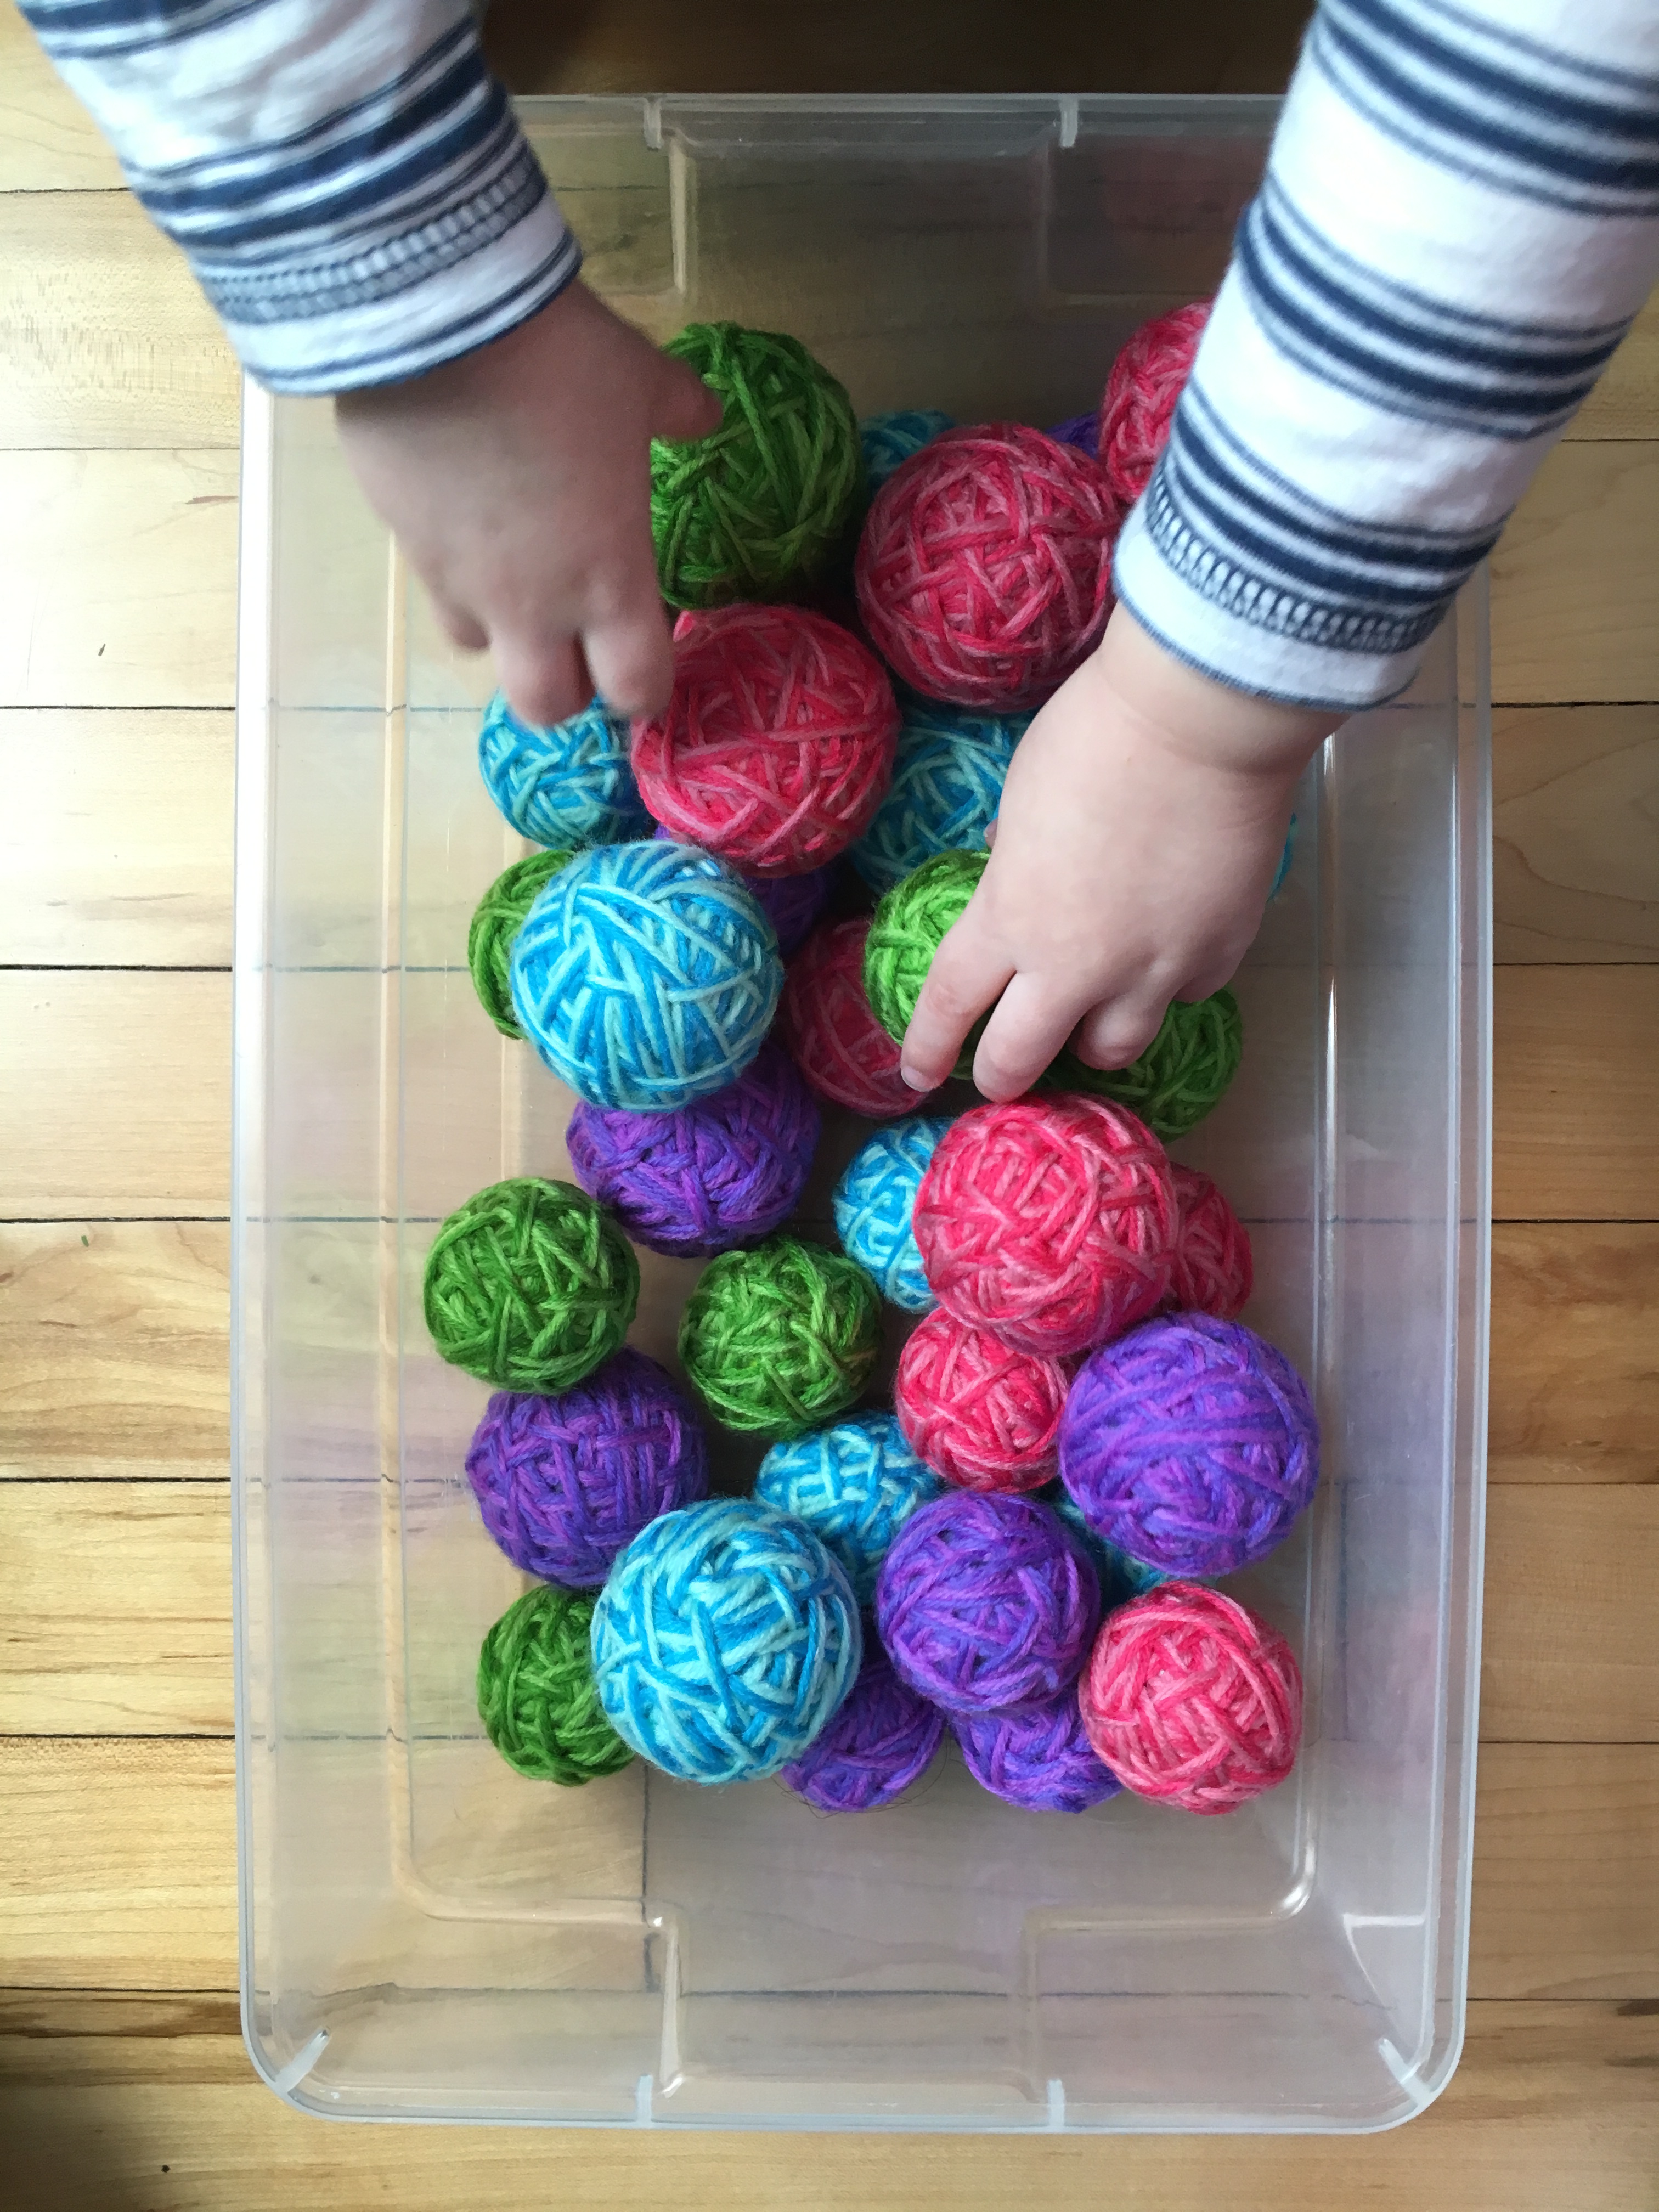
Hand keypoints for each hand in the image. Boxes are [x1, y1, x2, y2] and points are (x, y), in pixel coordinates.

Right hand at [334, 280, 720, 724]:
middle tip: (577, 641)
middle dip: (565, 688)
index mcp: (608, 577)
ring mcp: (460, 580)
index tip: (644, 658)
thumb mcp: (640, 378)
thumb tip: (705, 416)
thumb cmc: (561, 360)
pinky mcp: (405, 544)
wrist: (437, 316)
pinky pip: (431, 581)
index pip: (635, 688)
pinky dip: (453, 567)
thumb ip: (679, 410)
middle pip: (546, 706)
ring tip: (515, 572)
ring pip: (478, 648)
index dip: (643, 689)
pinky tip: (463, 514)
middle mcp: (533, 602)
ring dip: (501, 628)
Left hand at [899, 607, 1335, 1101]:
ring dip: (1091, 1040)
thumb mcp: (1022, 797)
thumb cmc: (1096, 735)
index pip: (950, 1006)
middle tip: (999, 1073)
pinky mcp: (1217, 954)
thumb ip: (1012, 854)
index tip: (915, 1073)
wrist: (1204, 720)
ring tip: (1092, 1018)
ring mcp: (1154, 969)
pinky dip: (1170, 983)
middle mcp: (1076, 964)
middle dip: (1000, 1075)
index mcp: (1010, 918)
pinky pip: (1186, 994)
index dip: (927, 1048)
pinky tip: (1170, 949)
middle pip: (1021, 1059)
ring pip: (1113, 1049)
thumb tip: (1009, 867)